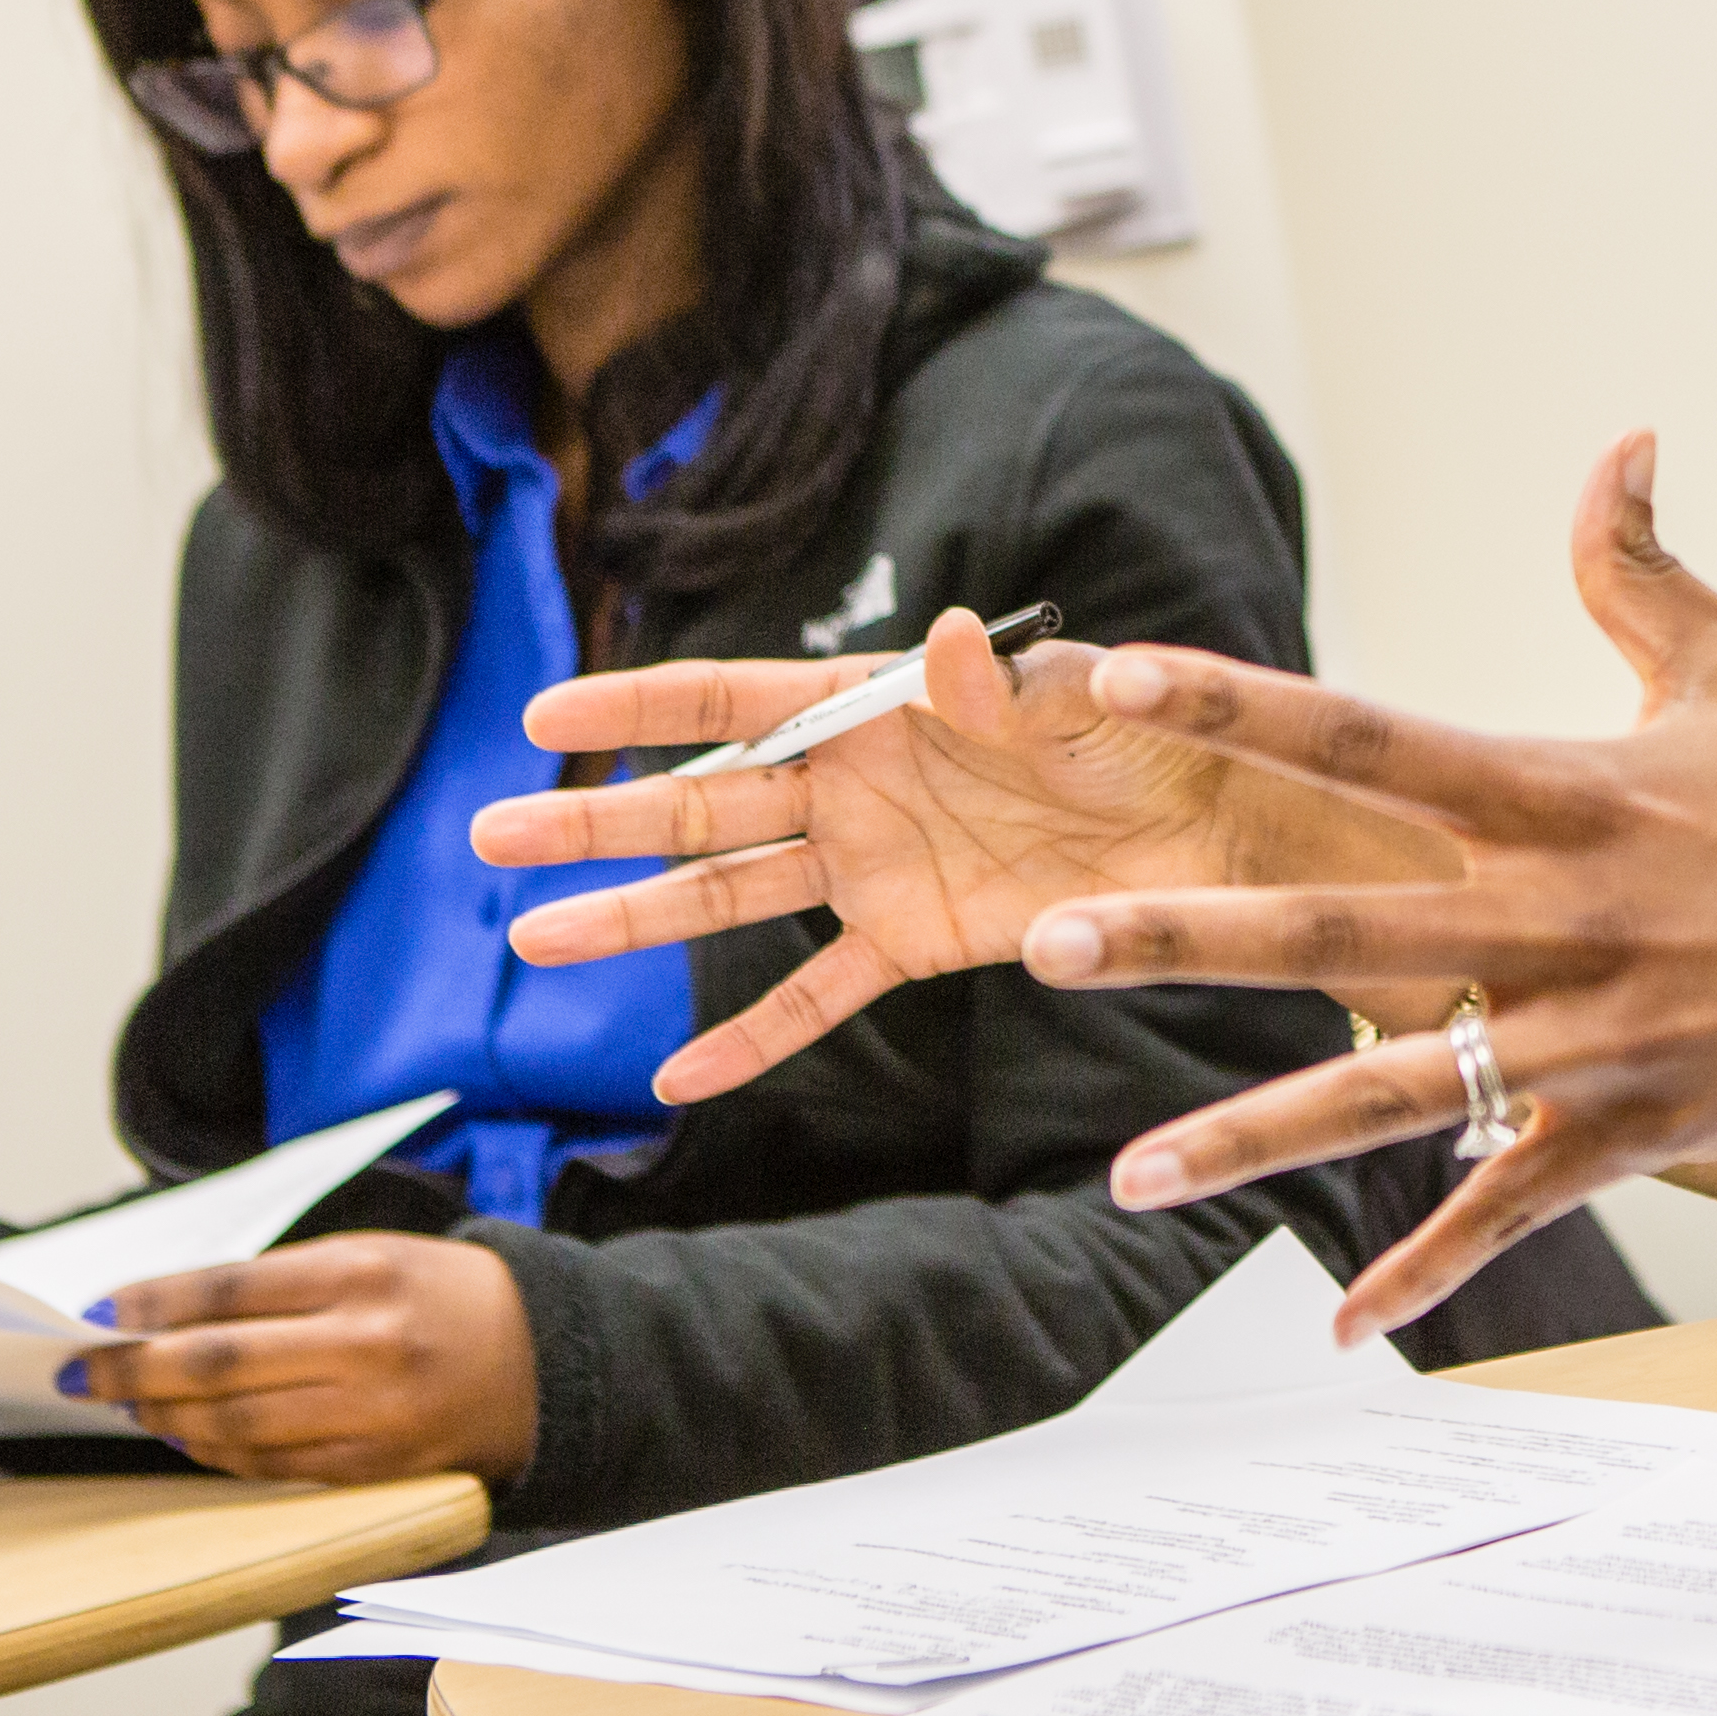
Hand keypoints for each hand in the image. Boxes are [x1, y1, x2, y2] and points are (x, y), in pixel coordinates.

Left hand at [61, 1233, 538, 1482]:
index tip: (100, 1313)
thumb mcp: (375, 1256)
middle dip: (136, 1369)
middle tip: (82, 1371)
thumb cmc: (443, 1297)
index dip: (154, 1304)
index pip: (231, 1290)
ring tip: (129, 1405)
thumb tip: (172, 1313)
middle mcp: (367, 1344)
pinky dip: (218, 1454)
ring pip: (238, 1425)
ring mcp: (374, 1413)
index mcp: (364, 1272)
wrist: (545, 1358)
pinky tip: (188, 1436)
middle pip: (220, 1363)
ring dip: (167, 1417)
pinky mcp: (378, 1469)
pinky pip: (274, 1468)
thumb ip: (284, 1283)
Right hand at [480, 609, 1451, 1102]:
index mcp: (883, 705)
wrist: (1234, 823)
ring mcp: (878, 867)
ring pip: (729, 899)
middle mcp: (859, 784)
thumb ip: (1009, 683)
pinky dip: (749, 1038)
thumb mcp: (1091, 694)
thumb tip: (952, 636)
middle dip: (593, 818)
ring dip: (630, 918)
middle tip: (482, 833)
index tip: (541, 709)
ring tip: (526, 939)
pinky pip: (816, 997)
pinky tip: (670, 1079)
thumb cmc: (1159, 723)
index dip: (643, 702)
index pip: (738, 699)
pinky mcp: (917, 942)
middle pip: (701, 804)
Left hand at [1022, 436, 1716, 1337]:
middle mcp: (1564, 912)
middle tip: (1043, 944)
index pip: (1367, 736)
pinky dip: (1429, 1271)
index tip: (1110, 680)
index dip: (1236, 704)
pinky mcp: (1640, 1130)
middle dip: (1183, 942)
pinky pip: (1512, 1205)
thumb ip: (1642, 567)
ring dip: (1256, 1135)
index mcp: (1567, 789)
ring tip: (1129, 1173)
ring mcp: (1598, 1032)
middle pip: (1340, 927)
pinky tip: (1343, 1329)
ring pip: (1397, 1091)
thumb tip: (1619, 440)